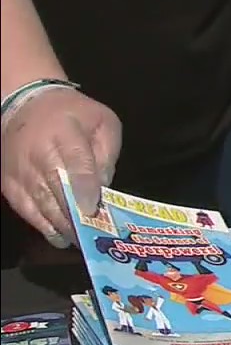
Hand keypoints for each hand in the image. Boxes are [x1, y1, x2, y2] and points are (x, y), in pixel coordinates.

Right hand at [0, 87, 120, 246]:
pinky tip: (59, 236)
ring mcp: (20, 170)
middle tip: (94, 234)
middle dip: (76, 214)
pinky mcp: (8, 183)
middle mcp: (38, 153)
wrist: (23, 104)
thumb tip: (105, 185)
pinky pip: (25, 208)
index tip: (92, 208)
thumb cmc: (71, 114)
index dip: (84, 187)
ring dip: (61, 225)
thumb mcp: (102, 121)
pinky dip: (42, 225)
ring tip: (81, 241)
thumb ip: (107, 152)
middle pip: (56, 188)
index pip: (75, 162)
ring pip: (40, 202)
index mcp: (65, 133)